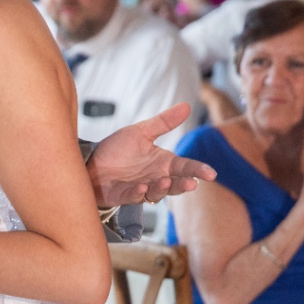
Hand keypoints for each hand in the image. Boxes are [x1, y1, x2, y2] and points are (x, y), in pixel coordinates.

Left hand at [88, 103, 216, 206]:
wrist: (91, 163)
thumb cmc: (117, 149)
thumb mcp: (141, 132)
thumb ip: (164, 122)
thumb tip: (187, 106)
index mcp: (163, 163)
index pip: (185, 167)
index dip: (198, 170)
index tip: (211, 174)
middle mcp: (155, 178)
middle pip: (175, 184)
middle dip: (184, 185)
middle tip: (192, 183)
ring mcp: (141, 189)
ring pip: (157, 194)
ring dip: (162, 188)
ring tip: (164, 180)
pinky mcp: (125, 196)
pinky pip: (135, 197)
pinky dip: (139, 193)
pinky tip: (141, 187)